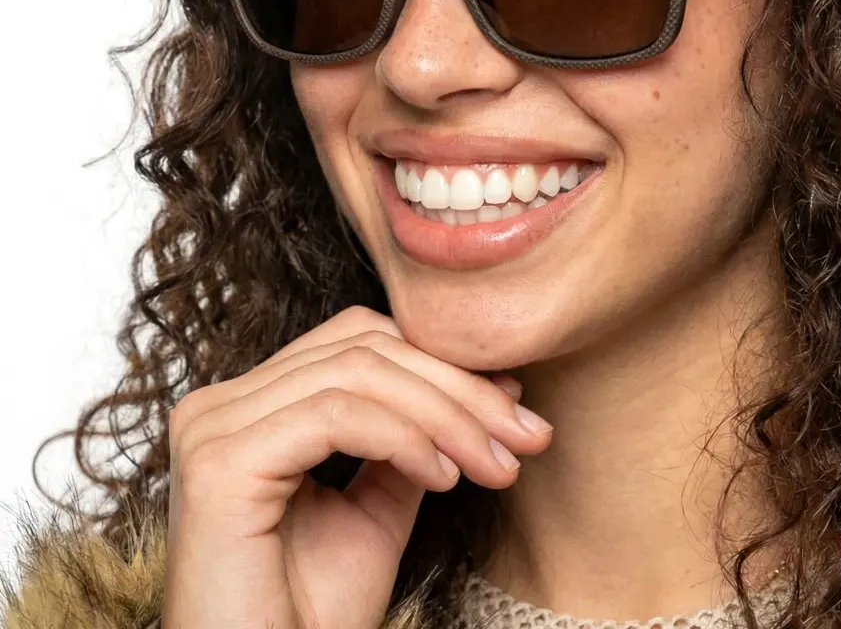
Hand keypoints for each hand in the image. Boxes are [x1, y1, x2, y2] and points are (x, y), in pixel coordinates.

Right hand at [161, 306, 550, 628]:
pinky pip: (335, 415)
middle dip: (457, 388)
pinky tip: (443, 478)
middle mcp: (221, 404)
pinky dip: (405, 437)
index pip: (358, 342)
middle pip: (362, 347)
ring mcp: (212, 427)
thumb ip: (414, 439)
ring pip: (357, 373)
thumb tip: (492, 385)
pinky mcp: (221, 462)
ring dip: (445, 415)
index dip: (441, 365)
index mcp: (250, 406)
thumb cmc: (311, 616)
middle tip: (525, 434)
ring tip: (494, 464)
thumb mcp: (380, 509)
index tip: (514, 408)